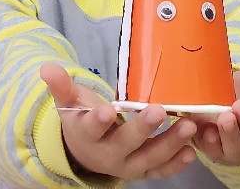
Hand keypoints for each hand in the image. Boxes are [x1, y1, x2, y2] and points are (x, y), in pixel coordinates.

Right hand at [39, 63, 197, 181]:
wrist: (86, 153)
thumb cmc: (82, 120)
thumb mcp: (70, 102)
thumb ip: (61, 85)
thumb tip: (47, 67)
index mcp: (88, 135)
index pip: (92, 128)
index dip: (99, 121)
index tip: (108, 110)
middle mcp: (108, 154)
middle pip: (126, 143)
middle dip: (143, 129)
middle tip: (158, 111)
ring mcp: (128, 165)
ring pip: (149, 158)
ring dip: (170, 144)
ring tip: (188, 127)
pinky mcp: (143, 172)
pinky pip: (160, 171)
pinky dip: (176, 164)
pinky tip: (192, 151)